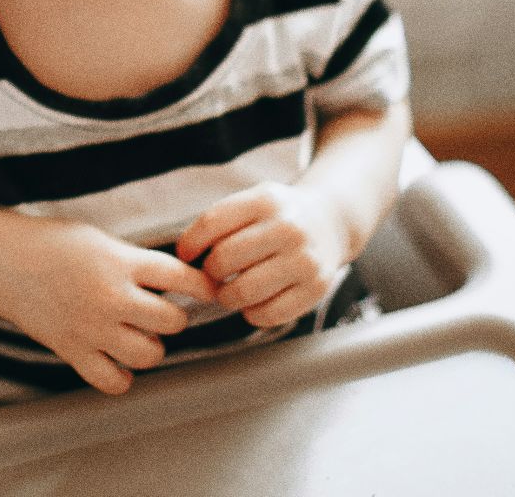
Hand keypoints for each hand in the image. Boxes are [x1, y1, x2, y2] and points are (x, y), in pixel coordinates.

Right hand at [0, 217, 218, 394]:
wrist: (5, 262)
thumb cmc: (56, 244)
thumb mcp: (103, 241)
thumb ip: (137, 262)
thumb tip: (177, 282)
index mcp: (122, 262)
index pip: (182, 278)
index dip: (203, 286)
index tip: (208, 291)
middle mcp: (112, 297)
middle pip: (172, 322)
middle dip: (173, 318)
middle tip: (160, 312)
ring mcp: (92, 328)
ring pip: (149, 355)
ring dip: (151, 347)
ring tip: (139, 336)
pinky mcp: (73, 351)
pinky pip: (113, 381)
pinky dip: (122, 377)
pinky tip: (117, 362)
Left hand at [174, 182, 348, 328]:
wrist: (331, 222)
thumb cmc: (280, 216)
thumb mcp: (254, 201)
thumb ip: (220, 221)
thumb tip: (184, 254)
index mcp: (266, 200)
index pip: (212, 223)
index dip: (190, 244)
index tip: (186, 254)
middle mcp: (289, 228)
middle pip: (224, 259)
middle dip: (210, 272)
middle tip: (215, 274)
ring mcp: (304, 260)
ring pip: (243, 291)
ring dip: (227, 296)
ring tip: (231, 290)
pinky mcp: (315, 289)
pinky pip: (268, 314)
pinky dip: (252, 314)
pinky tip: (254, 302)